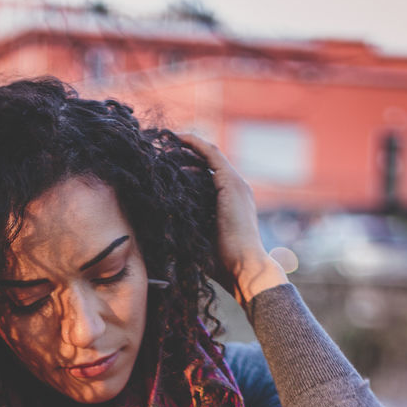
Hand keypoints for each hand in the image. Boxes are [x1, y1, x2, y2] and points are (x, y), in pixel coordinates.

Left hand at [178, 132, 287, 303]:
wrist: (244, 267)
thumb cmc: (223, 265)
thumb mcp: (201, 241)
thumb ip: (189, 230)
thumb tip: (164, 228)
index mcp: (231, 204)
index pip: (208, 178)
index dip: (189, 168)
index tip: (168, 166)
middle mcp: (236, 189)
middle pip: (208, 163)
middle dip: (186, 154)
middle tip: (162, 149)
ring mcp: (236, 184)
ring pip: (209, 155)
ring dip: (187, 145)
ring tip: (165, 141)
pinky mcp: (231, 182)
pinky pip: (211, 154)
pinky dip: (194, 144)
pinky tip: (177, 138)